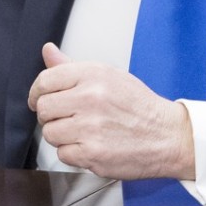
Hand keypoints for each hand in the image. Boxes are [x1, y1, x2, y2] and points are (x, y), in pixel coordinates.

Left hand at [27, 43, 194, 180]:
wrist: (168, 136)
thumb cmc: (139, 106)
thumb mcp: (108, 75)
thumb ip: (71, 66)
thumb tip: (48, 51)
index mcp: (92, 75)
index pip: (44, 80)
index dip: (37, 92)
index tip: (39, 99)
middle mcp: (90, 98)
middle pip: (43, 108)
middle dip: (50, 115)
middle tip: (66, 117)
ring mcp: (90, 127)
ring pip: (50, 133)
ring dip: (61, 136)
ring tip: (81, 132)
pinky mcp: (93, 153)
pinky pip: (63, 154)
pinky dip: (73, 154)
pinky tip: (90, 145)